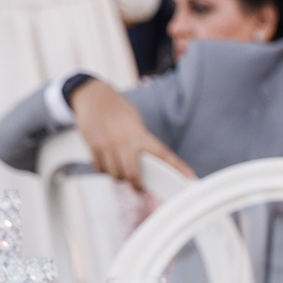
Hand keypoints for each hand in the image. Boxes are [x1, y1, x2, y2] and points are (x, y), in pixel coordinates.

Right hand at [69, 78, 193, 183]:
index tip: (190, 177)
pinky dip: (104, 170)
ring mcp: (107, 144)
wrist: (93, 96)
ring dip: (119, 177)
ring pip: (115, 174)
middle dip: (137, 185)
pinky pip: (100, 168)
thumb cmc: (119, 110)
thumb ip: (142, 143)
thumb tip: (150, 166)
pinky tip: (108, 164)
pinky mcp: (92, 145)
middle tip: (139, 187)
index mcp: (140, 135)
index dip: (178, 167)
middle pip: (132, 174)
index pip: (163, 154)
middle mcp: (125, 141)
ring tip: (121, 171)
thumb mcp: (136, 123)